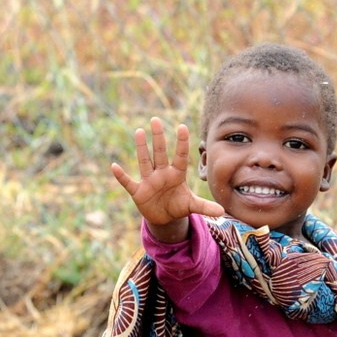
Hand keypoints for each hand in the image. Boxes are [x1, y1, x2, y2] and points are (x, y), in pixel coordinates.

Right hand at [111, 117, 223, 235]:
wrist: (164, 217)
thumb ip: (205, 207)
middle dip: (158, 137)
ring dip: (142, 148)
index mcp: (177, 175)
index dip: (182, 143)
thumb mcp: (192, 206)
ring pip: (145, 161)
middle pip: (160, 153)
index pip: (180, 156)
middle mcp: (162, 174)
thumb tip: (223, 212)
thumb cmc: (179, 206)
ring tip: (139, 131)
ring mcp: (149, 181)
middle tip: (156, 119)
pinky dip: (121, 176)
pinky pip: (128, 182)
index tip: (182, 127)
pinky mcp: (138, 191)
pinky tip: (114, 166)